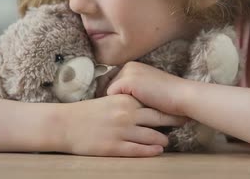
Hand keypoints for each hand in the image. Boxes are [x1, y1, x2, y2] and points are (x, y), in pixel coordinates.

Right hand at [60, 94, 186, 156]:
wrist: (64, 125)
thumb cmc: (84, 112)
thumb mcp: (107, 99)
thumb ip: (124, 99)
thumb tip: (140, 100)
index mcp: (124, 100)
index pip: (152, 102)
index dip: (167, 105)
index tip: (179, 105)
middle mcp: (126, 115)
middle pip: (157, 118)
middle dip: (173, 120)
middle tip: (186, 121)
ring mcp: (121, 131)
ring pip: (151, 135)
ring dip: (162, 138)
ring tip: (169, 140)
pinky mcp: (114, 147)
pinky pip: (138, 150)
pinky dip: (151, 150)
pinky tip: (158, 150)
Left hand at [105, 61, 191, 116]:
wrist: (182, 96)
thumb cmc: (168, 99)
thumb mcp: (146, 91)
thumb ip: (132, 91)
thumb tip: (114, 101)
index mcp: (133, 66)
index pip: (111, 80)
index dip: (109, 95)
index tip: (110, 108)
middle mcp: (129, 66)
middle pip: (105, 84)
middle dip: (106, 98)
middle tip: (107, 112)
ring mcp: (127, 72)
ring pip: (106, 90)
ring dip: (109, 103)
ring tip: (111, 114)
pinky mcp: (127, 81)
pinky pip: (110, 95)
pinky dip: (114, 105)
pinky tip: (119, 114)